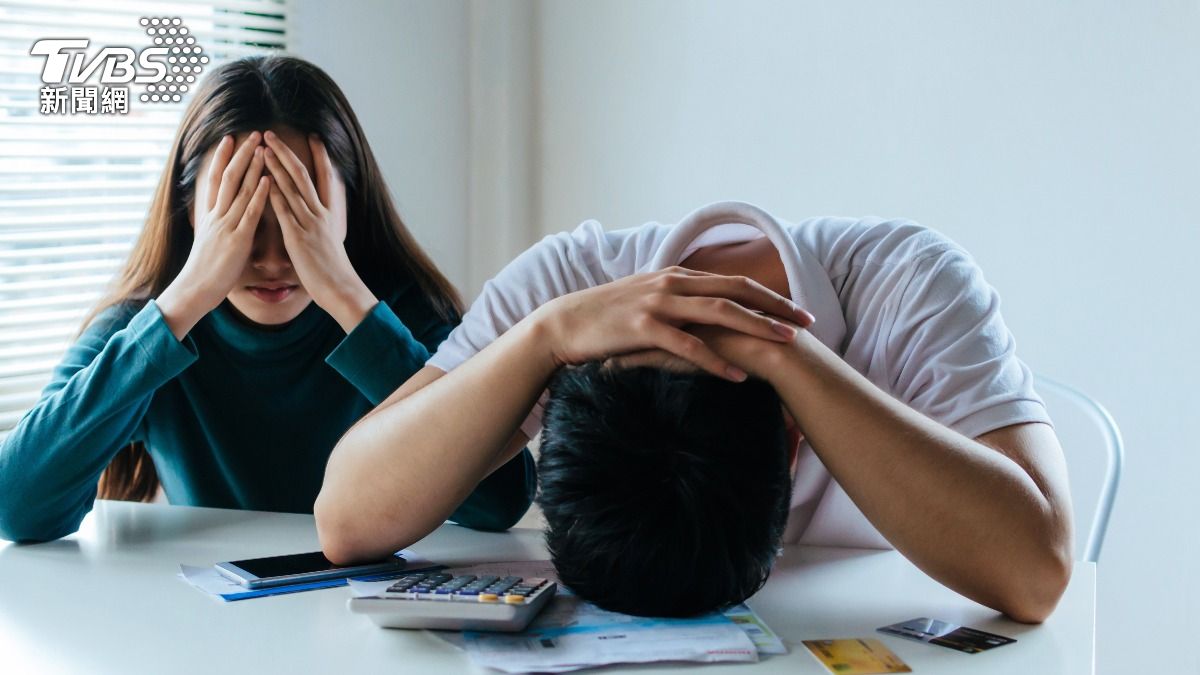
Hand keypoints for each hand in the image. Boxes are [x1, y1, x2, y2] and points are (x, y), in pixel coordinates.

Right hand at [157, 132, 269, 338]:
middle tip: (251, 133)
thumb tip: (220, 216)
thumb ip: (217, 225)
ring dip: (252, 167)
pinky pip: (249, 213)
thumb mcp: (209, 240)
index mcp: (209, 215)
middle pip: (227, 177)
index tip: (229, 138)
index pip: (215, 179)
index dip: (222, 158)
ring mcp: (226, 225)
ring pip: (239, 190)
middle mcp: (216, 215)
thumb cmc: (206, 270)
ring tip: (262, 147)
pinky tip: (267, 180)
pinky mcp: (237, 239)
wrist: (195, 289)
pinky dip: (258, 195)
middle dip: (240, 154)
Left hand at [263, 130, 376, 332]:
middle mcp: (320, 214)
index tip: (314, 136)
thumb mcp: (332, 241)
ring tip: (262, 148)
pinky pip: (284, 211)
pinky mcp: (298, 237)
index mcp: (329, 214)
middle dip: (285, 153)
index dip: (321, 156)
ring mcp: (309, 224)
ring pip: (292, 188)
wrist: (340, 288)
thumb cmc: (334, 270)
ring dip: (276, 166)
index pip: (326, 177)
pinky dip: (273, 194)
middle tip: (271, 134)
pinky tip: (263, 180)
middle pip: (303, 175)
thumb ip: (323, 226)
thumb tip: (320, 220)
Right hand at [530, 267, 813, 381]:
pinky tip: (737, 375)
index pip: (734, 282)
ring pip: (718, 313)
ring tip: (784, 344)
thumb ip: (678, 301)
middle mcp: (672, 284)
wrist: (563, 325)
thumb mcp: (647, 300)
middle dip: (776, 308)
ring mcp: (658, 304)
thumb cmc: (606, 319)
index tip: (799, 311)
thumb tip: (707, 313)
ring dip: (755, 328)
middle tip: (808, 325)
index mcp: (677, 276)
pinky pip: (687, 345)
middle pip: (736, 292)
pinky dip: (715, 360)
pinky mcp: (643, 328)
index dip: (770, 296)